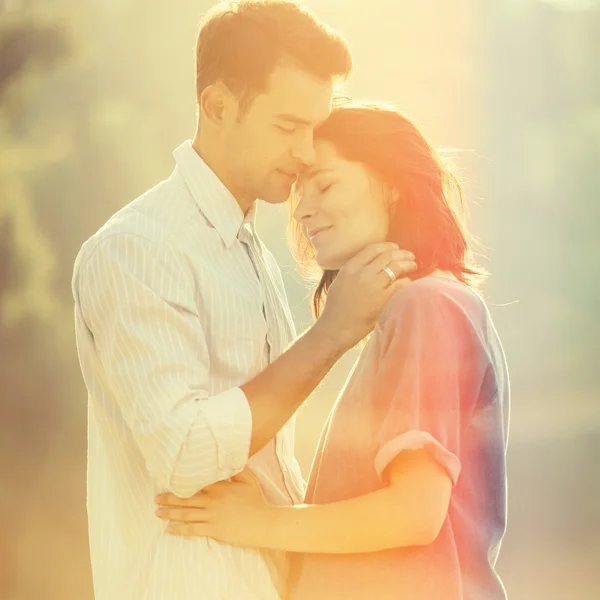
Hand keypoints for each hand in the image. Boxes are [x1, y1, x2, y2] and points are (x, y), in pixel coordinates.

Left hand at [155, 468, 271, 547]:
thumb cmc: (257, 500)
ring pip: (186, 514)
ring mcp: (212, 516)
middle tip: (156, 498)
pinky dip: (180, 529)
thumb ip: (236, 469)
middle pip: (186, 498)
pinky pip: (193, 530)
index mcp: (220, 487)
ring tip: (158, 513)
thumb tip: (227, 459)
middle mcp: (213, 501)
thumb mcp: (249, 480)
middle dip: (169, 498)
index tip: (169, 479)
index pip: (196, 481)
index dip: (182, 480)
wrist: (264, 523)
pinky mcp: (214, 530)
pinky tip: (170, 529)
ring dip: (170, 513)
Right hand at [318, 242, 415, 348]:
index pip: (373, 249)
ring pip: (396, 268)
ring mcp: (373, 287)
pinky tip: (408, 282)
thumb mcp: (340, 282)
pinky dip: (407, 281)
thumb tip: (372, 263)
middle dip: (402, 254)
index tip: (395, 247)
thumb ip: (354, 270)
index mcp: (350, 268)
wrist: (335, 328)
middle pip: (387, 256)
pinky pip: (401, 284)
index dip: (387, 246)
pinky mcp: (383, 300)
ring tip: (413, 266)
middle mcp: (362, 274)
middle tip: (410, 256)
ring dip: (408, 265)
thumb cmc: (336, 308)